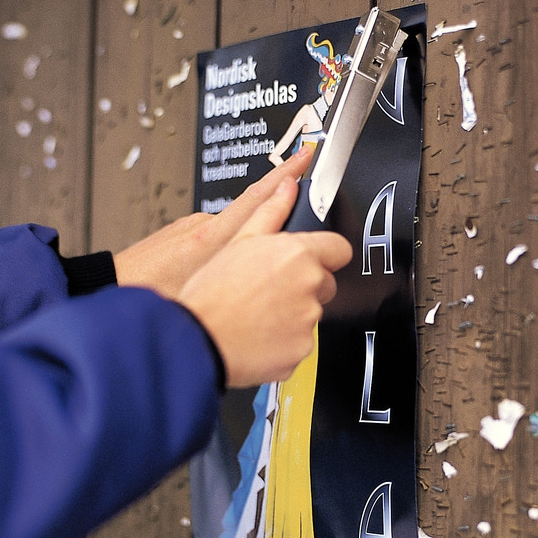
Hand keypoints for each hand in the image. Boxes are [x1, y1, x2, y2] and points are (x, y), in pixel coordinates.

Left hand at [113, 146, 313, 299]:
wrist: (108, 284)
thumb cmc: (151, 296)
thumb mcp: (203, 297)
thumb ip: (235, 283)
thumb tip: (262, 285)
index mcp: (212, 238)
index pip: (257, 198)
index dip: (284, 176)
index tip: (302, 156)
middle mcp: (202, 224)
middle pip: (251, 208)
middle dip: (277, 194)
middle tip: (299, 173)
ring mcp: (189, 225)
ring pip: (231, 229)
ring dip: (244, 239)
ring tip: (250, 262)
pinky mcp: (179, 233)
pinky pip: (211, 236)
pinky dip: (221, 247)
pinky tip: (217, 269)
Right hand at [177, 176, 351, 388]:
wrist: (198, 338)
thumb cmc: (213, 292)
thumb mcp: (239, 240)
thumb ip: (271, 211)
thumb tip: (288, 187)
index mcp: (299, 254)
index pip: (339, 248)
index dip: (325, 253)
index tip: (311, 259)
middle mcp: (310, 286)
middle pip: (326, 283)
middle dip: (305, 286)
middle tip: (270, 289)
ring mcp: (309, 321)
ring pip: (311, 314)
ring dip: (293, 314)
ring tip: (258, 313)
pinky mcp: (303, 349)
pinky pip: (300, 342)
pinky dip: (285, 341)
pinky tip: (259, 334)